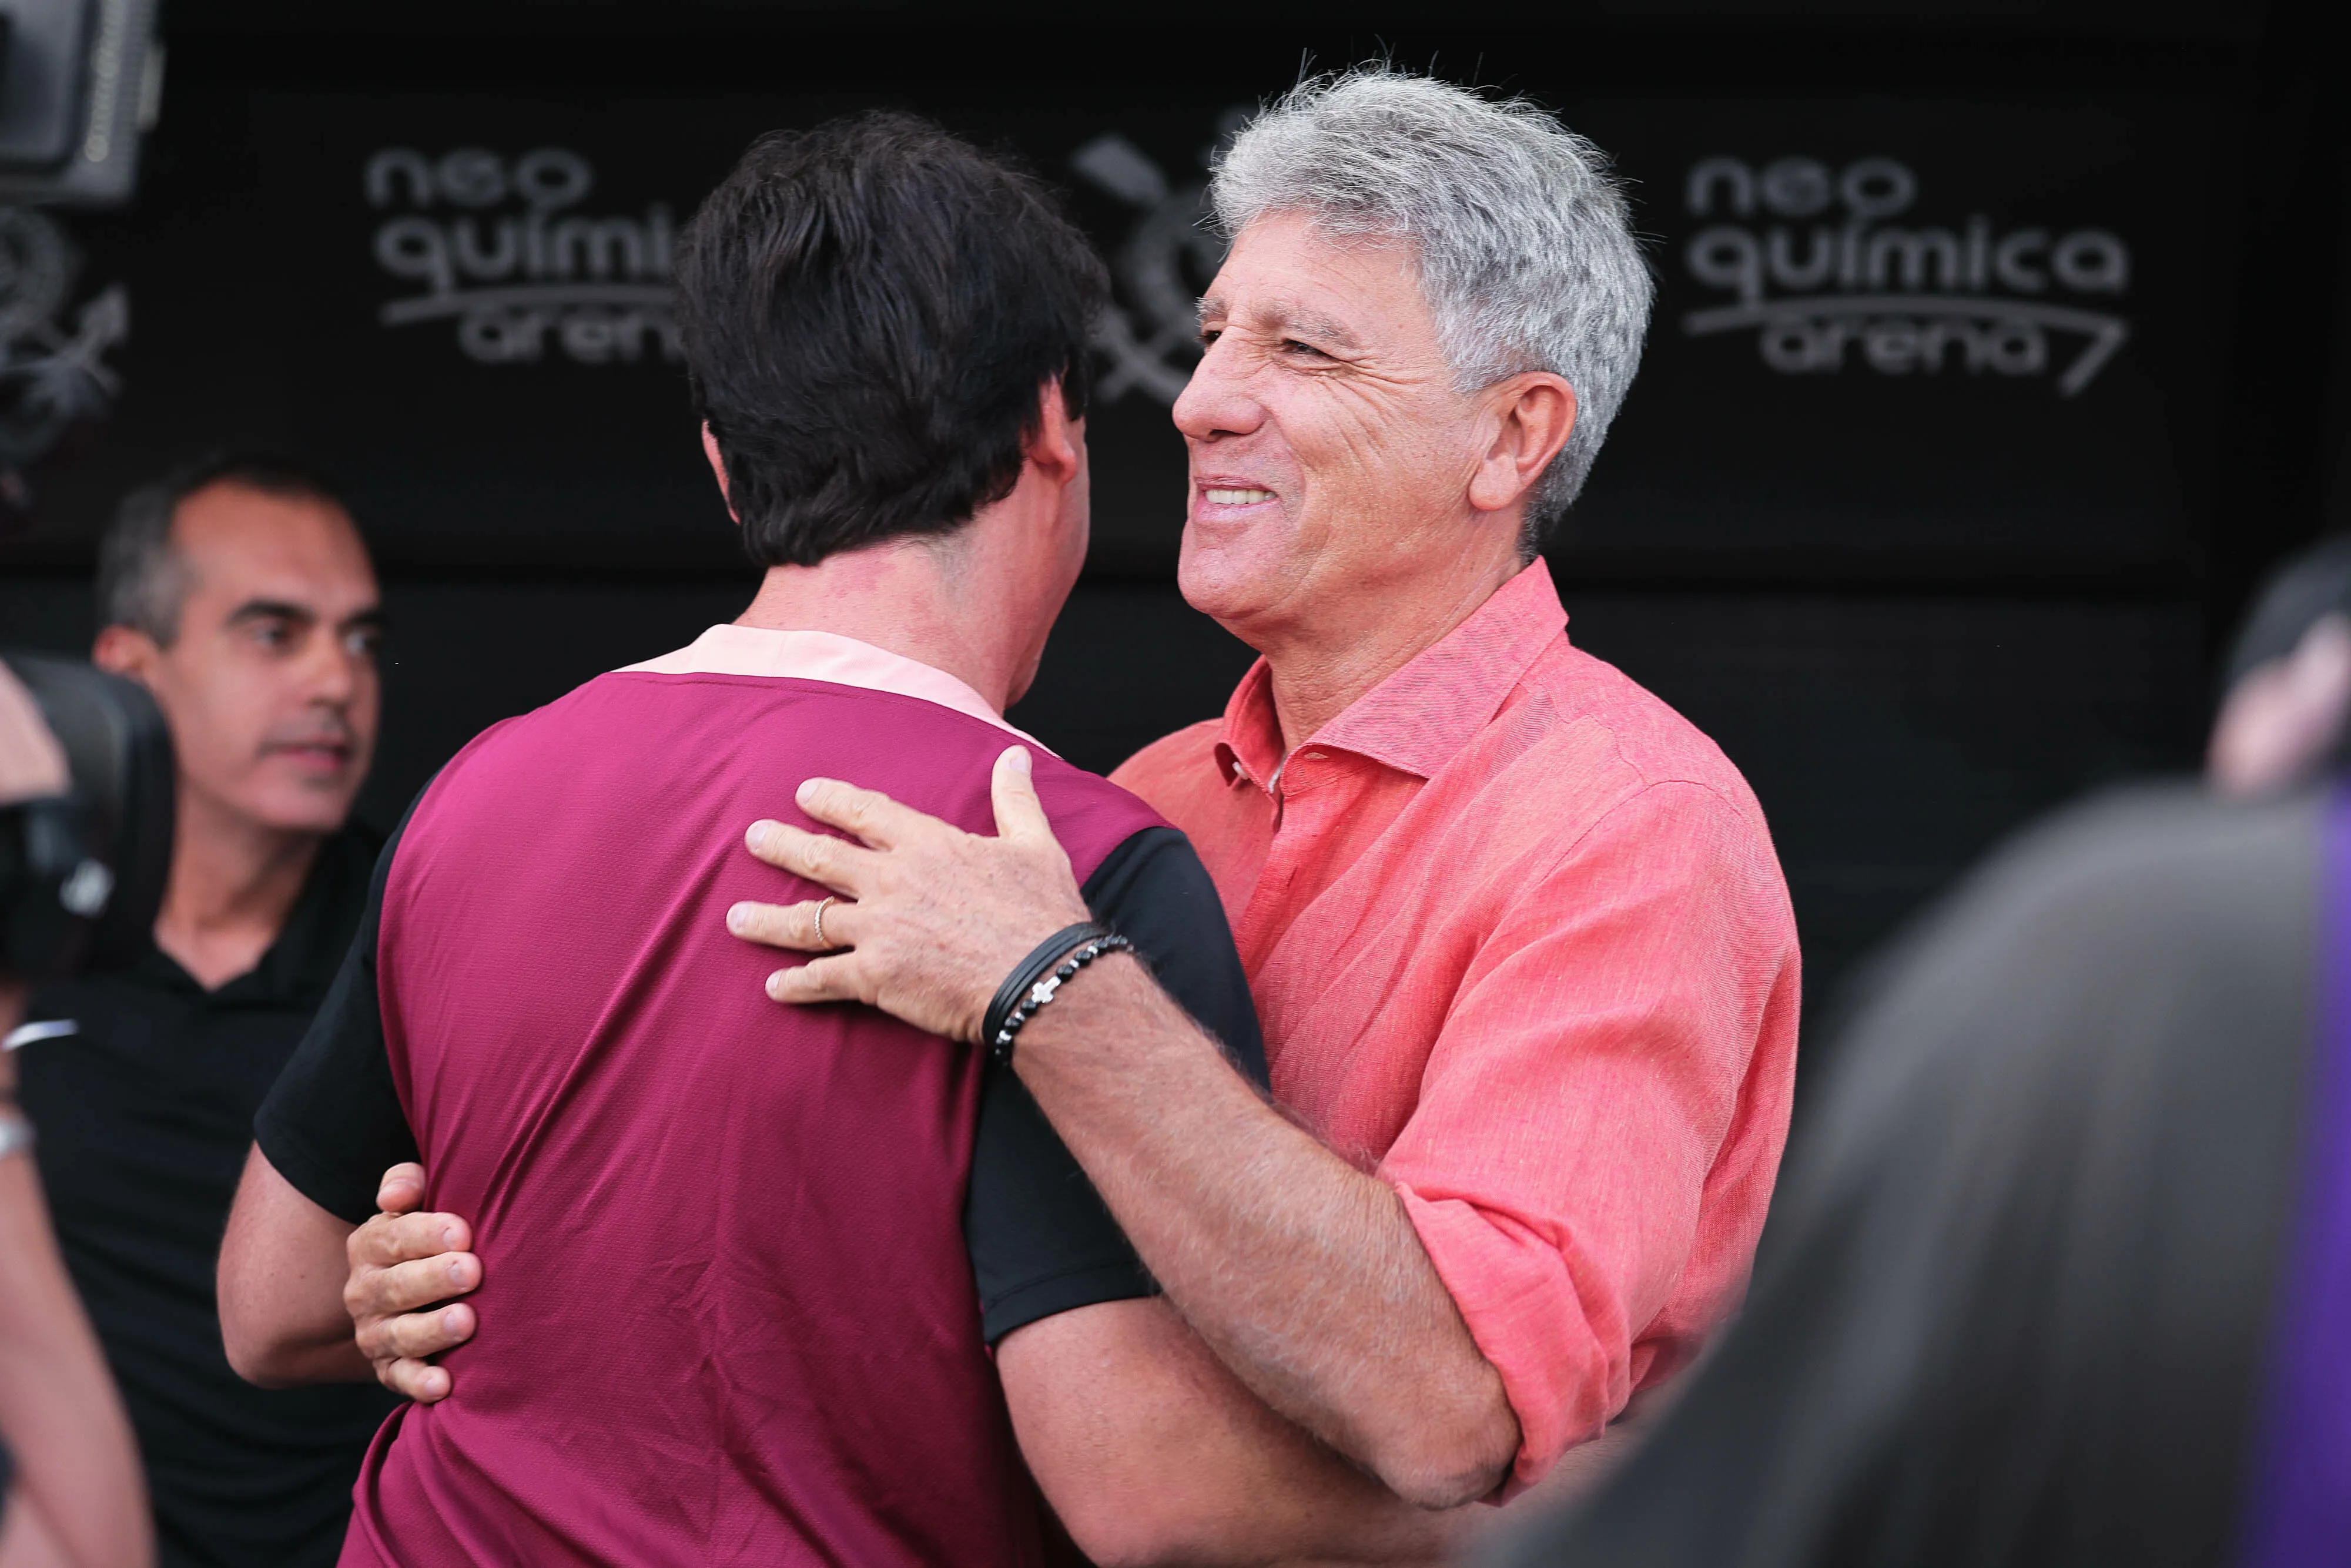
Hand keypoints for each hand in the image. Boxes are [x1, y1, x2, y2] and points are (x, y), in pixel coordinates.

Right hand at [343, 1163, 479, 1402]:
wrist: (413, 1290)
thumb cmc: (429, 1236)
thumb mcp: (415, 1203)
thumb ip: (408, 1183)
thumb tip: (397, 1192)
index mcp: (370, 1245)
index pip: (393, 1236)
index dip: (427, 1234)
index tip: (464, 1233)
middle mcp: (364, 1291)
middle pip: (396, 1286)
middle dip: (434, 1279)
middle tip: (472, 1271)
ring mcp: (374, 1332)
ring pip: (399, 1333)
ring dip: (432, 1330)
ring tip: (467, 1321)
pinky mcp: (388, 1368)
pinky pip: (399, 1378)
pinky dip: (420, 1383)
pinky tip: (445, 1384)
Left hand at [727, 746, 1090, 1042]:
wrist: (1039, 978)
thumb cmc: (1041, 913)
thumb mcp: (1035, 845)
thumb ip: (1015, 800)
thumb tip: (1015, 756)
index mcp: (927, 845)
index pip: (867, 813)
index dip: (833, 801)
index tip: (806, 794)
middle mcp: (892, 881)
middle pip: (822, 859)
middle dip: (782, 847)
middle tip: (752, 839)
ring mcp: (877, 929)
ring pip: (807, 920)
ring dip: (767, 920)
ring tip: (735, 918)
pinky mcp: (874, 976)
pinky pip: (823, 978)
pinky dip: (796, 985)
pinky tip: (775, 987)